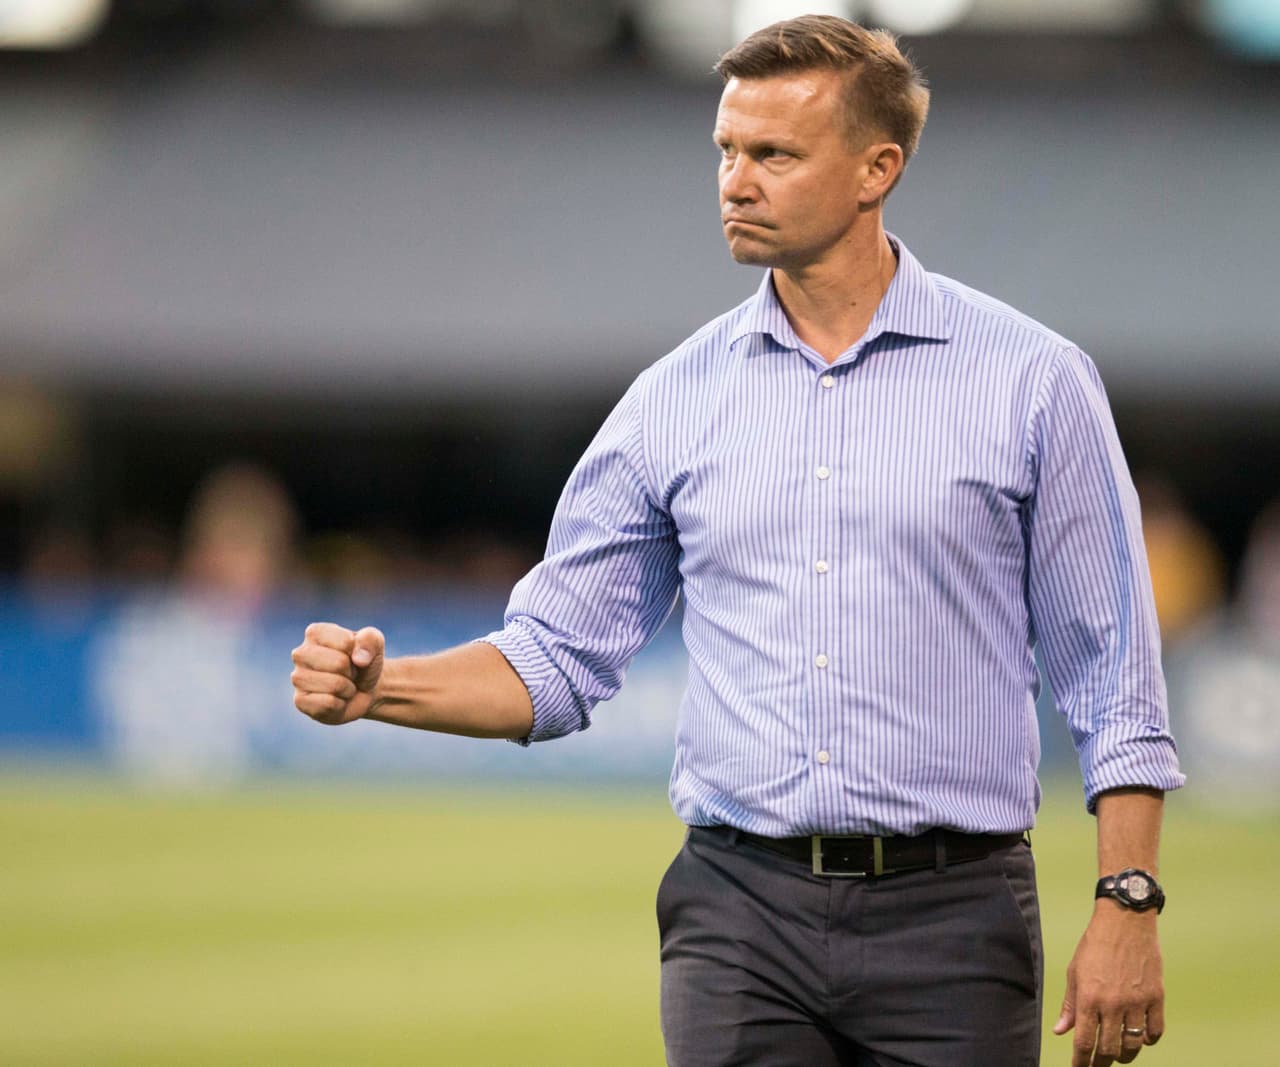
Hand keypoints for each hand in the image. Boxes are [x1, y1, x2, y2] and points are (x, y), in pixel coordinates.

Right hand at [291, 622, 384, 724]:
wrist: (363, 690)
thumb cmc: (364, 662)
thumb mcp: (374, 643)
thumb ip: (370, 639)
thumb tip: (359, 659)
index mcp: (315, 632)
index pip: (345, 642)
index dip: (358, 652)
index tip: (354, 656)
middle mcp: (300, 653)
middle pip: (339, 663)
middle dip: (352, 672)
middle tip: (349, 673)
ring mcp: (297, 677)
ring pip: (334, 685)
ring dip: (347, 689)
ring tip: (343, 686)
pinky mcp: (300, 701)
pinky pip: (328, 704)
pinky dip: (340, 704)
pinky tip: (335, 699)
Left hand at [1053, 905, 1163, 1065]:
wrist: (1125, 921)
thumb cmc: (1094, 945)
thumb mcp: (1075, 972)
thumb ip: (1070, 1005)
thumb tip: (1060, 1031)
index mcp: (1088, 997)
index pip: (1084, 1042)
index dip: (1081, 1062)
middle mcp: (1113, 1004)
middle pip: (1110, 1049)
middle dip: (1102, 1062)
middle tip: (1098, 1064)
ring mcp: (1137, 1002)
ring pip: (1133, 1045)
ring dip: (1125, 1055)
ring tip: (1118, 1054)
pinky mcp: (1156, 997)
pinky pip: (1154, 1031)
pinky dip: (1147, 1040)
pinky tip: (1140, 1037)